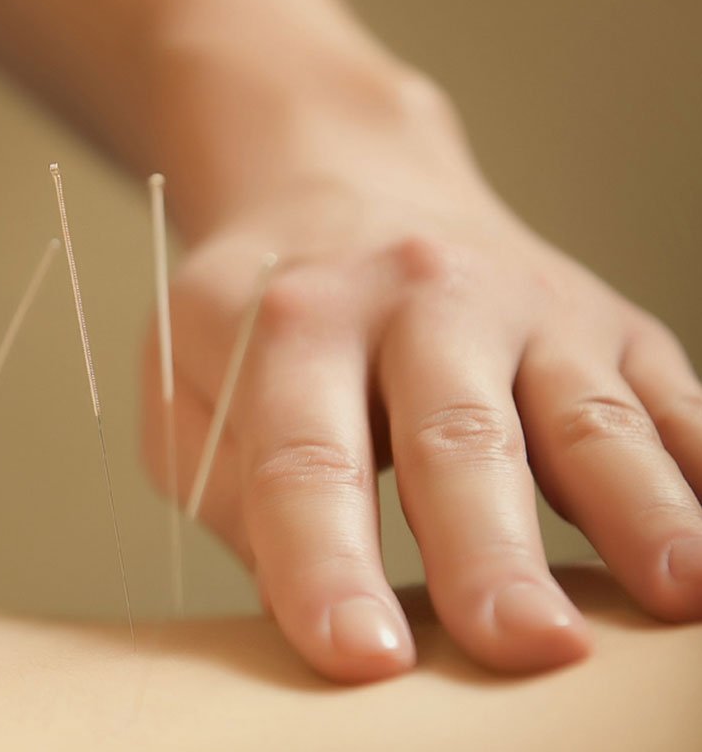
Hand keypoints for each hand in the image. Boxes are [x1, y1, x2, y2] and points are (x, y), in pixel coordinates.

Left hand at [143, 78, 701, 682]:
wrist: (341, 182)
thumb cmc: (256, 315)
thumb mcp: (186, 376)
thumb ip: (225, 479)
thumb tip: (296, 588)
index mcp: (296, 321)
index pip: (305, 461)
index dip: (326, 562)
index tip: (359, 654)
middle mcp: (418, 301)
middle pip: (459, 439)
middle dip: (491, 549)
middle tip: (522, 642)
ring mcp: (527, 307)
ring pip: (588, 417)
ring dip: (635, 509)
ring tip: (674, 593)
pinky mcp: (611, 324)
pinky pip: (672, 401)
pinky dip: (698, 468)